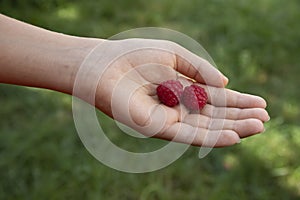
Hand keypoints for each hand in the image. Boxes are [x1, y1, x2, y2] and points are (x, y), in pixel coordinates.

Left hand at [78, 39, 268, 146]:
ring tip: (257, 127)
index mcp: (181, 89)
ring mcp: (168, 119)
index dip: (237, 101)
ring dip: (232, 128)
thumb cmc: (134, 55)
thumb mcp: (174, 55)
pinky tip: (233, 136)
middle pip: (213, 115)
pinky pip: (188, 135)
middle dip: (239, 117)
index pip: (215, 98)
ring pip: (205, 127)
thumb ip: (199, 70)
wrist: (102, 65)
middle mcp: (177, 107)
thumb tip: (225, 82)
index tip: (260, 104)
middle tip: (265, 119)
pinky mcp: (157, 128)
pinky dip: (211, 136)